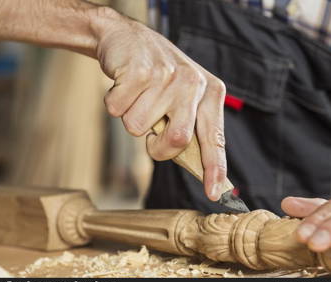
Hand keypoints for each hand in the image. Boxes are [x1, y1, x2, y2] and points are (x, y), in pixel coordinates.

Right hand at [91, 8, 226, 200]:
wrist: (127, 37)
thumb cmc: (157, 77)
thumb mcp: (183, 97)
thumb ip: (190, 127)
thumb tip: (197, 168)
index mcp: (210, 93)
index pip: (215, 138)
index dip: (214, 168)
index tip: (214, 193)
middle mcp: (193, 83)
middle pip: (177, 141)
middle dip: (157, 148)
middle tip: (150, 134)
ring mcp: (167, 76)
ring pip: (139, 128)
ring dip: (132, 118)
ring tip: (138, 95)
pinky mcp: (139, 72)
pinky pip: (117, 112)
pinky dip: (115, 104)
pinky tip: (125, 85)